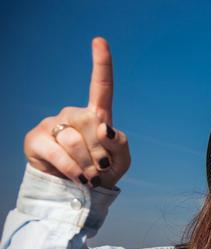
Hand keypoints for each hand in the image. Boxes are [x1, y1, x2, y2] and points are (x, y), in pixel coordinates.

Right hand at [23, 37, 129, 188]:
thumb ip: (121, 144)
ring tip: (89, 176)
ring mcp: (53, 124)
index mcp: (97, 116)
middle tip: (100, 168)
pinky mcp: (36, 138)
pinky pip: (59, 152)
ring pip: (76, 141)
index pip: (101, 87)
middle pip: (92, 125)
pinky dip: (73, 169)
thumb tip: (104, 128)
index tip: (99, 40)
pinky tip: (78, 177)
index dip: (101, 64)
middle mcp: (73, 114)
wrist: (77, 193)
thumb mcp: (121, 161)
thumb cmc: (102, 173)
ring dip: (88, 165)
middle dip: (101, 153)